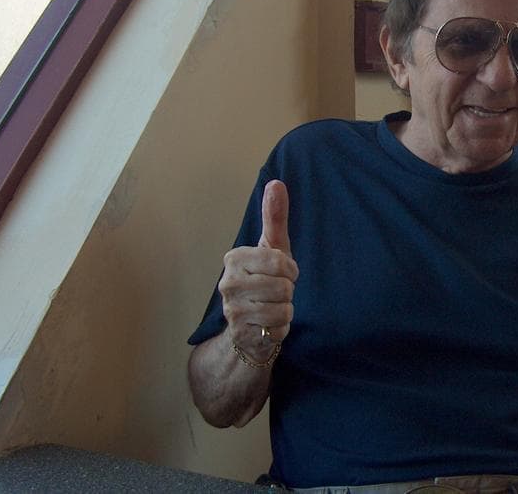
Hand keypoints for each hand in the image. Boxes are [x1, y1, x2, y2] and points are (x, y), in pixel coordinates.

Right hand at [218, 180, 298, 359]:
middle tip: (276, 292)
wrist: (247, 326)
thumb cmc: (264, 280)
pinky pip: (278, 329)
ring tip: (271, 307)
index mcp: (235, 258)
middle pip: (283, 287)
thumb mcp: (272, 247)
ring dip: (285, 310)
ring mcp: (231, 310)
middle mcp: (227, 283)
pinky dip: (280, 328)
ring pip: (282, 309)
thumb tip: (276, 183)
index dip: (290, 269)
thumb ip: (274, 217)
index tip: (282, 272)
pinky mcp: (240, 334)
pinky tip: (267, 325)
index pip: (280, 262)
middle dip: (287, 291)